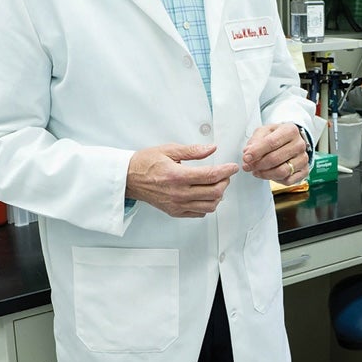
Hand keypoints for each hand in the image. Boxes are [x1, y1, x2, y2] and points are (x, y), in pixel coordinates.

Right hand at [126, 143, 240, 217]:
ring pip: (209, 206)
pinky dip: (207, 204)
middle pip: (214, 192)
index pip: (210, 176)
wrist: (129, 178)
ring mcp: (177, 205)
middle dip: (225, 182)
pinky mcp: (175, 212)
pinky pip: (199, 213)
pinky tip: (204, 195)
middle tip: (225, 174)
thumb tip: (211, 148)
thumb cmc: (145, 163)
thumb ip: (192, 150)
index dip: (226, 171)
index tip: (233, 167)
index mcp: (177, 176)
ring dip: (218, 195)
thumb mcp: (168, 150)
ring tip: (216, 184)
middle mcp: (178, 193)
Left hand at [242, 123, 308, 183]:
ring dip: (265, 174)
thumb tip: (248, 152)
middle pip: (275, 159)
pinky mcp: (304, 171)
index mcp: (290, 130)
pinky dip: (275, 179)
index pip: (271, 142)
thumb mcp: (264, 132)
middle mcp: (299, 144)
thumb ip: (255, 141)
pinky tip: (269, 174)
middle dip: (258, 164)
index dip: (257, 152)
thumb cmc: (277, 136)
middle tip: (248, 166)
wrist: (291, 141)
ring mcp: (303, 158)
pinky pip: (288, 180)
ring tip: (256, 171)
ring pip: (282, 171)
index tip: (246, 157)